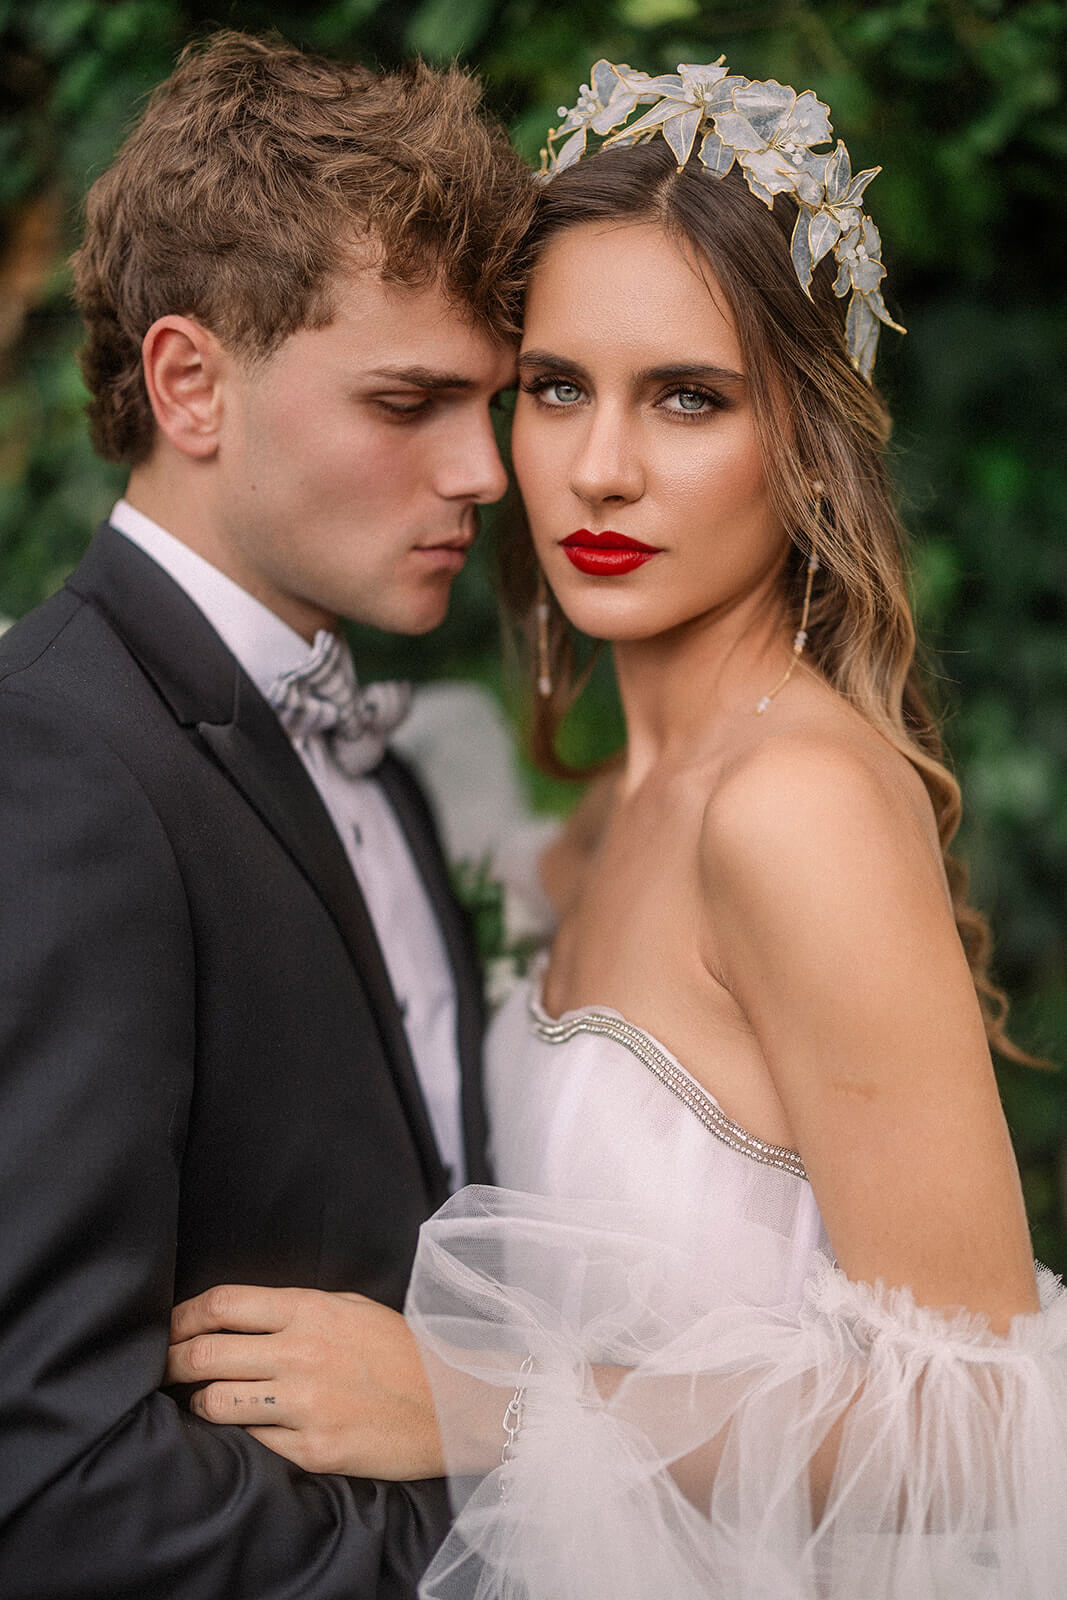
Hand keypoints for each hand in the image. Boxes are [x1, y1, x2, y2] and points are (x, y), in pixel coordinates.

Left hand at [167, 1284, 443, 1479]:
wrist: (454, 1402)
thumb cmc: (401, 1350)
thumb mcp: (351, 1308)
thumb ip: (296, 1309)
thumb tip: (237, 1317)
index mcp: (311, 1310)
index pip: (221, 1305)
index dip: (182, 1316)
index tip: (170, 1327)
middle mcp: (302, 1354)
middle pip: (205, 1353)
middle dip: (172, 1360)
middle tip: (164, 1367)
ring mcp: (305, 1405)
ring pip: (216, 1402)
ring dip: (200, 1401)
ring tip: (202, 1400)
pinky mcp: (313, 1449)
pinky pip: (252, 1441)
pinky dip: (241, 1434)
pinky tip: (246, 1427)